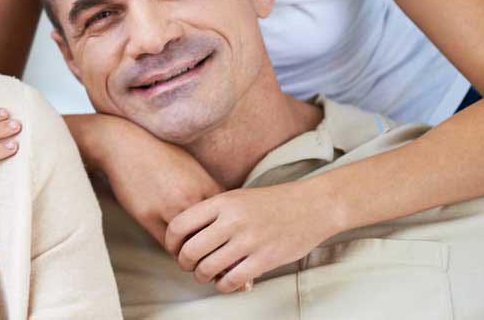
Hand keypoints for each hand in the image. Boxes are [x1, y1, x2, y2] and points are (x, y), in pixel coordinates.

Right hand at [90, 114, 223, 246]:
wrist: (124, 144)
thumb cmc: (159, 154)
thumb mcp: (191, 166)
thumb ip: (207, 188)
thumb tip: (222, 213)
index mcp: (206, 185)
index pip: (226, 222)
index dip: (227, 237)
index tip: (225, 245)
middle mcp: (191, 197)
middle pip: (211, 237)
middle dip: (214, 250)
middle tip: (217, 261)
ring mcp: (169, 207)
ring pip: (189, 245)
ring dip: (193, 254)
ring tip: (196, 259)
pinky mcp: (147, 215)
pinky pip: (167, 243)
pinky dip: (174, 249)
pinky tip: (176, 248)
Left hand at [165, 180, 342, 293]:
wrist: (313, 206)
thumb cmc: (273, 202)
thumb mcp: (237, 198)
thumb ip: (212, 213)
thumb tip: (186, 234)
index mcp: (222, 202)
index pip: (179, 225)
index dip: (170, 242)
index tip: (174, 249)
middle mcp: (232, 221)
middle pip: (190, 250)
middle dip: (184, 263)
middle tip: (187, 265)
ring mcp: (249, 241)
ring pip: (208, 268)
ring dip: (202, 276)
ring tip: (205, 274)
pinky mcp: (265, 259)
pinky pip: (232, 280)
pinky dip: (223, 285)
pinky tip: (225, 282)